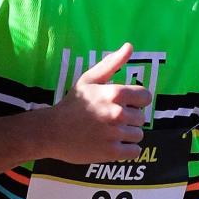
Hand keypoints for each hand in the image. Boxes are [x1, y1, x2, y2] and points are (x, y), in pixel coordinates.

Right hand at [44, 43, 151, 163]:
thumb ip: (112, 63)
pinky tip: (114, 144)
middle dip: (130, 119)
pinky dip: (127, 150)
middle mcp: (117, 113)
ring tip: (111, 132)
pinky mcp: (111, 152)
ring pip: (138, 135)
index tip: (126, 104)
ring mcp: (114, 134)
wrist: (52, 131)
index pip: (146, 97)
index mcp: (114, 93)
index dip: (137, 101)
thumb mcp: (89, 79)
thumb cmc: (72, 103)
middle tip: (112, 120)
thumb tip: (130, 46)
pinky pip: (134, 151)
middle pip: (142, 118)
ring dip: (128, 135)